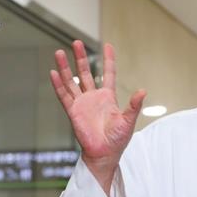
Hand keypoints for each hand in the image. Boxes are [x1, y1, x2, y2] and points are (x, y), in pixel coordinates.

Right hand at [50, 40, 145, 193]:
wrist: (105, 154)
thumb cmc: (118, 139)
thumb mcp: (128, 120)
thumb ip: (134, 105)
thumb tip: (143, 91)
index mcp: (108, 97)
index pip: (108, 74)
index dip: (108, 60)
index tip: (108, 45)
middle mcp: (94, 97)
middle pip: (85, 72)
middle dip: (81, 57)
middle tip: (76, 42)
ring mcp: (82, 104)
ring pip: (71, 81)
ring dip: (65, 67)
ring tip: (59, 52)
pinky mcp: (73, 112)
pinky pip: (64, 95)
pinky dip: (58, 84)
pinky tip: (53, 73)